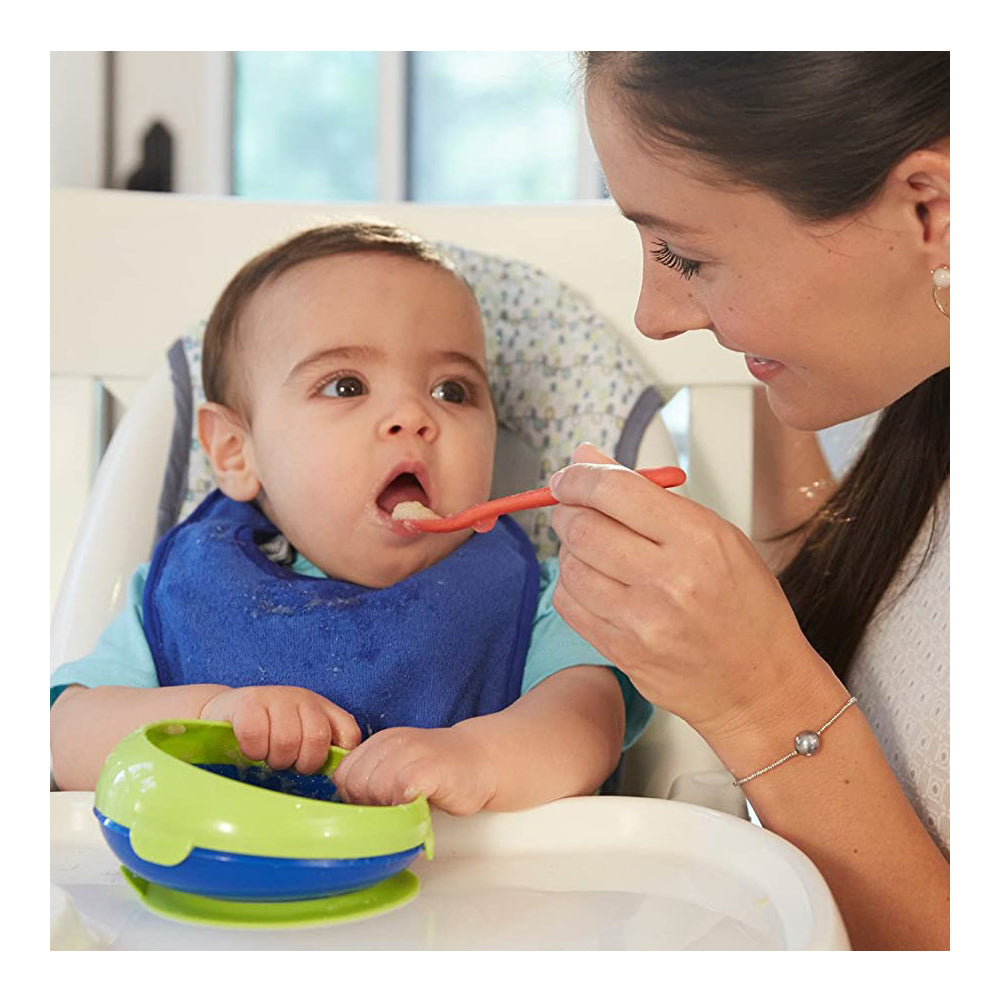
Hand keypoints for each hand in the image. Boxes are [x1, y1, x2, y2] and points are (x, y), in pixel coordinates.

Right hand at [199, 686, 361, 772]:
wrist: (225, 712)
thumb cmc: (268, 733)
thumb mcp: (301, 737)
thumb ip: (321, 750)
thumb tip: (340, 778)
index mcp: (323, 709)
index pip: (348, 735)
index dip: (332, 759)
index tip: (312, 766)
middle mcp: (304, 698)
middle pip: (317, 740)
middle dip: (301, 763)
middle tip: (286, 763)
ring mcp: (277, 696)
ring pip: (287, 740)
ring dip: (275, 759)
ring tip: (267, 755)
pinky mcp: (248, 701)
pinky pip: (256, 735)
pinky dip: (253, 751)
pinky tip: (251, 749)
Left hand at [332, 724, 497, 814]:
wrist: (482, 760)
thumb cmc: (440, 773)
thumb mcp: (399, 768)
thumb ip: (373, 783)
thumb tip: (349, 815)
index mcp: (380, 742)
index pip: (342, 775)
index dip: (353, 798)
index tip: (375, 806)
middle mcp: (392, 742)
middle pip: (354, 784)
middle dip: (368, 805)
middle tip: (394, 810)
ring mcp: (410, 752)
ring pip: (373, 788)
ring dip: (387, 807)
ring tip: (408, 808)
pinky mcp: (428, 768)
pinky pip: (400, 791)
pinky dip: (405, 806)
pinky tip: (419, 805)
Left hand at [548, 443, 823, 739]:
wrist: (762, 684)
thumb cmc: (746, 606)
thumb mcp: (717, 536)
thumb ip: (648, 496)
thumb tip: (586, 458)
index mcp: (699, 539)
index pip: (616, 491)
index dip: (578, 477)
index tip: (567, 476)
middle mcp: (669, 579)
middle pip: (583, 527)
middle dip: (566, 510)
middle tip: (571, 508)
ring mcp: (642, 621)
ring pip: (570, 567)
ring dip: (568, 549)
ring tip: (590, 548)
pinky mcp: (623, 652)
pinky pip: (570, 605)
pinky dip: (570, 585)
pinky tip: (591, 582)